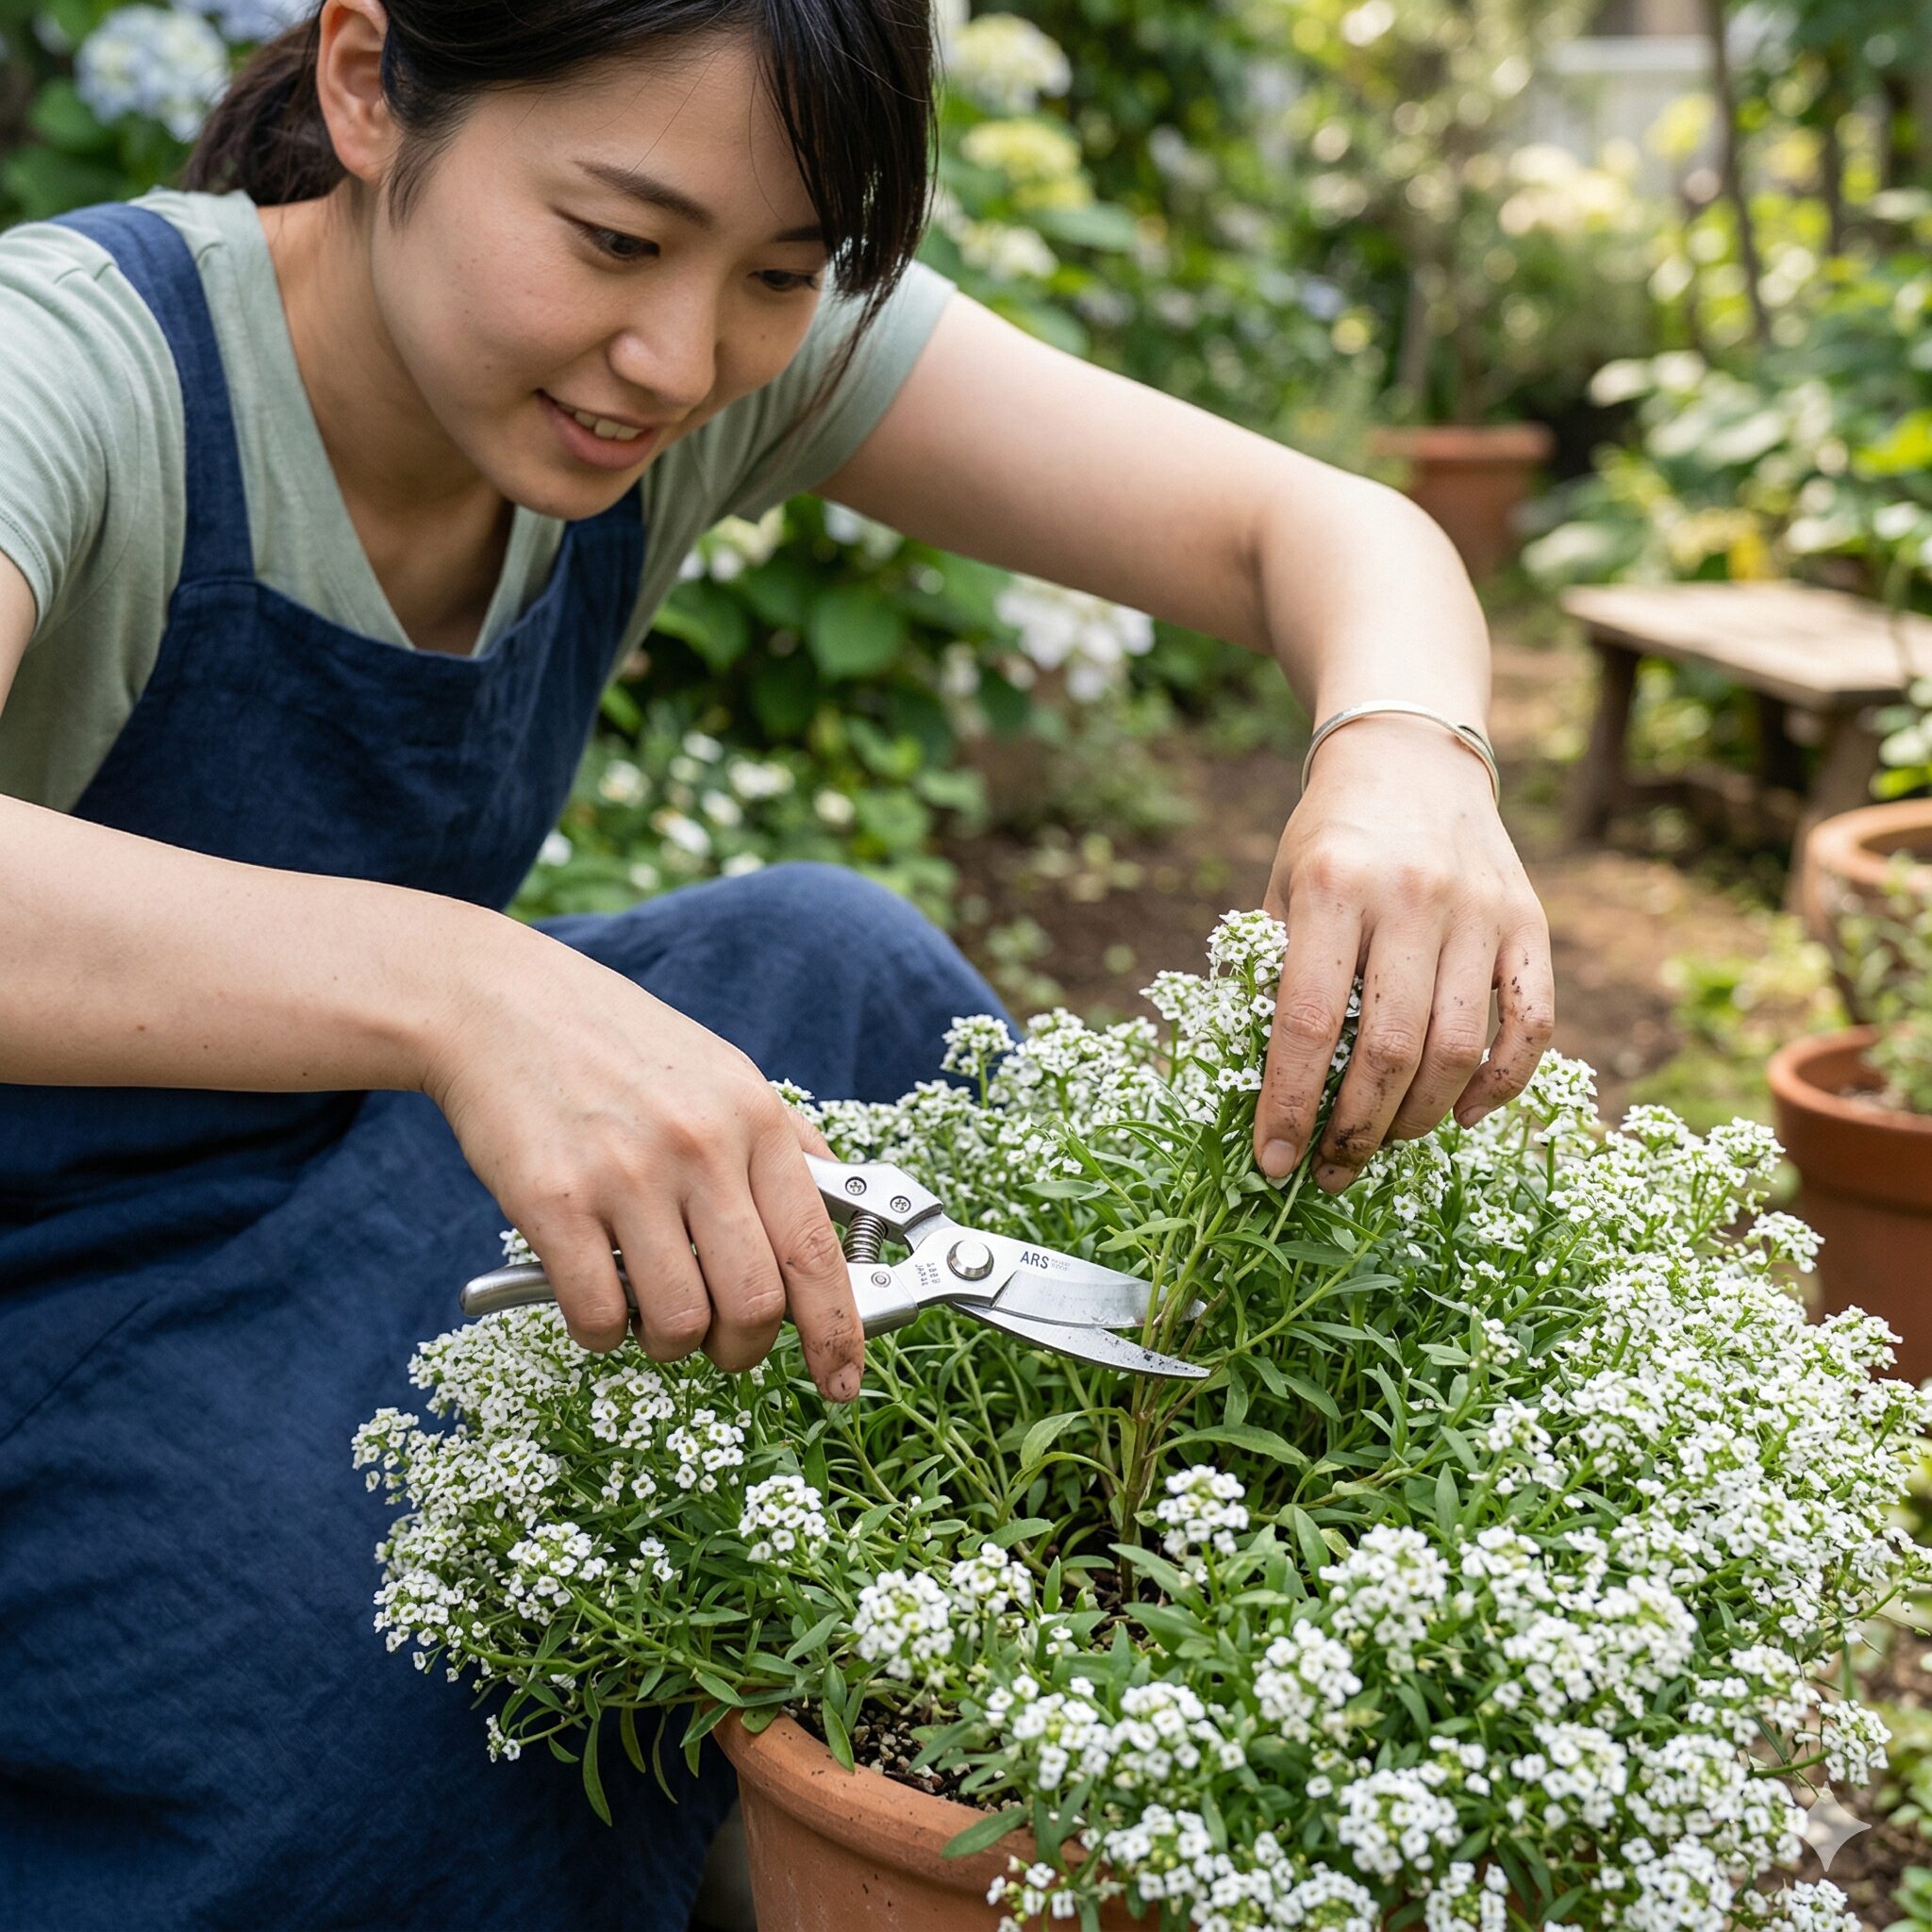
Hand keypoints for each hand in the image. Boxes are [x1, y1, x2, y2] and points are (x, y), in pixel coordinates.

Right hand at [419, 923, 862, 1399]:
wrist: (501, 1006)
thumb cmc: (621, 1049)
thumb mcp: (725, 1075)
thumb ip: (783, 1147)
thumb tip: (844, 1222)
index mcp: (756, 1118)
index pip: (817, 1252)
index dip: (838, 1332)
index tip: (843, 1383)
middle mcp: (700, 1147)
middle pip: (755, 1303)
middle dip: (744, 1350)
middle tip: (723, 1345)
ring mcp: (625, 1175)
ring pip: (679, 1323)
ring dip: (669, 1344)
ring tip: (651, 1312)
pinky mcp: (553, 1201)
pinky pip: (598, 1316)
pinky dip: (603, 1333)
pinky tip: (596, 1301)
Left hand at [1252, 715, 1553, 1190]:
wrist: (1408, 756)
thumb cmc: (1329, 837)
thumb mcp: (1280, 887)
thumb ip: (1273, 974)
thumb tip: (1264, 1087)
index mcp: (1332, 885)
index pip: (1306, 1020)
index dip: (1288, 1102)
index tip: (1274, 1160)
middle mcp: (1410, 896)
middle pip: (1389, 1048)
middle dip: (1354, 1129)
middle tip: (1330, 1168)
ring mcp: (1478, 910)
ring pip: (1457, 1050)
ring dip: (1417, 1119)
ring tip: (1381, 1143)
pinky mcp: (1529, 921)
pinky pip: (1532, 1025)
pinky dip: (1501, 1085)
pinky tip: (1463, 1115)